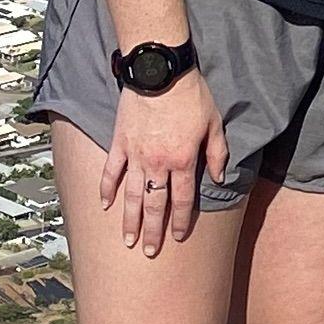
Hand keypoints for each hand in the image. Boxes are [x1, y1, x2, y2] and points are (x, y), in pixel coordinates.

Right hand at [101, 76, 225, 254]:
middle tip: (149, 251)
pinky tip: (104, 206)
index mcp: (183, 160)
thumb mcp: (214, 123)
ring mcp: (136, 156)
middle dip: (153, 231)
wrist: (159, 72)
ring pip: (133, 195)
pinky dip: (106, 189)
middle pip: (156, 205)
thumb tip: (219, 177)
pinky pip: (111, 172)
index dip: (180, 221)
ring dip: (130, 220)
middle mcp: (158, 164)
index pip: (183, 200)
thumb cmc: (191, 95)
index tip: (177, 237)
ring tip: (127, 240)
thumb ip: (217, 153)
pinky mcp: (120, 143)